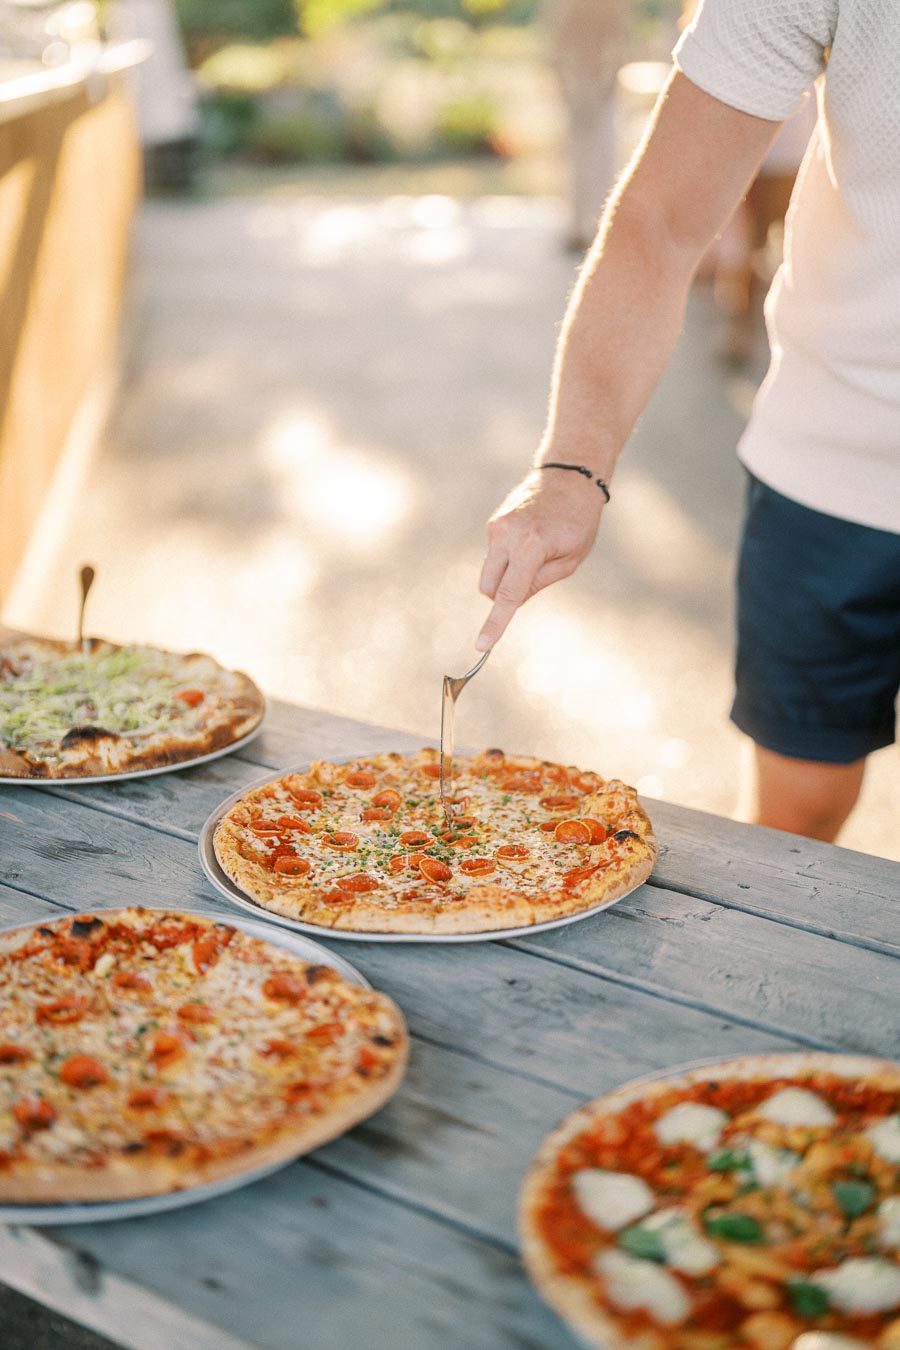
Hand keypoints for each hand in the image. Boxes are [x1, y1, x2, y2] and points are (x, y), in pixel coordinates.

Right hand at [476, 469, 605, 649]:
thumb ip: (539, 583)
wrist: (570, 476)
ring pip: (489, 573)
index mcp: (531, 546)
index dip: (495, 624)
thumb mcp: (570, 559)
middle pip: (490, 588)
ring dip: (507, 576)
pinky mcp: (493, 523)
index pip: (508, 595)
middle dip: (504, 596)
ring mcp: (496, 527)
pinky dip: (508, 558)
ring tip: (537, 552)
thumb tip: (511, 603)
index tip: (482, 645)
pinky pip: (494, 556)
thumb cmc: (578, 521)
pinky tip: (530, 540)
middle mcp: (507, 535)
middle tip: (536, 578)